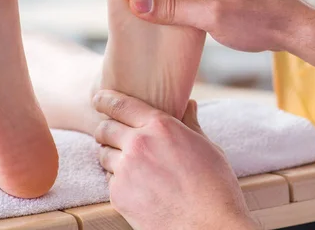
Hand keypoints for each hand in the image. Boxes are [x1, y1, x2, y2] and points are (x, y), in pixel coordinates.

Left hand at [93, 90, 258, 229]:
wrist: (208, 226)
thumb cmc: (215, 186)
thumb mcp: (207, 147)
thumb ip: (190, 123)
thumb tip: (189, 104)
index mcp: (161, 126)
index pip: (121, 104)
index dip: (105, 99)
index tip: (99, 98)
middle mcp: (138, 144)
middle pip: (105, 128)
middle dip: (105, 129)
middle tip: (110, 133)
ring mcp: (125, 170)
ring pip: (104, 155)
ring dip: (111, 155)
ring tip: (128, 162)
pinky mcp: (118, 196)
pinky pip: (110, 180)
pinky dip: (118, 179)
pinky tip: (137, 185)